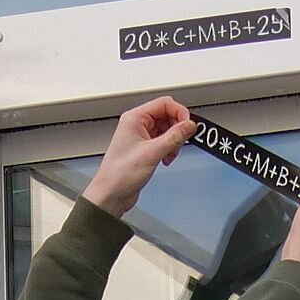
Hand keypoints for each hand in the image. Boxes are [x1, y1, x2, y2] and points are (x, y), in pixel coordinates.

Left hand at [84, 96, 193, 214]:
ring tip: (171, 154)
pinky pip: (163, 142)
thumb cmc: (119, 175)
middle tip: (181, 143)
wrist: (111, 195)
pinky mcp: (145, 150)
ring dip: (174, 142)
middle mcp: (138, 125)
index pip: (164, 104)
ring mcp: (141, 137)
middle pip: (167, 116)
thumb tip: (189, 125)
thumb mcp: (151, 153)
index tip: (188, 126)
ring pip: (167, 130)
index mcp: (135, 118)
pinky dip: (169, 150)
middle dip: (177, 130)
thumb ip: (173, 138)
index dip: (179, 112)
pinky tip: (166, 159)